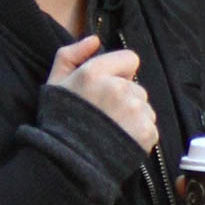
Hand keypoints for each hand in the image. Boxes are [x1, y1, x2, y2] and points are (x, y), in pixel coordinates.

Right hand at [47, 35, 158, 151]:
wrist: (68, 164)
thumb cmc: (60, 122)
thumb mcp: (55, 83)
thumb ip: (71, 55)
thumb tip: (95, 39)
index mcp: (95, 73)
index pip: (130, 59)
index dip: (120, 72)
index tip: (107, 88)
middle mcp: (118, 88)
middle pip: (136, 87)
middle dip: (125, 99)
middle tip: (105, 116)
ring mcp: (134, 111)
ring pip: (144, 107)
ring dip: (133, 117)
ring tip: (112, 131)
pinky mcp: (147, 132)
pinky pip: (150, 126)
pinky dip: (139, 134)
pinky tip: (120, 142)